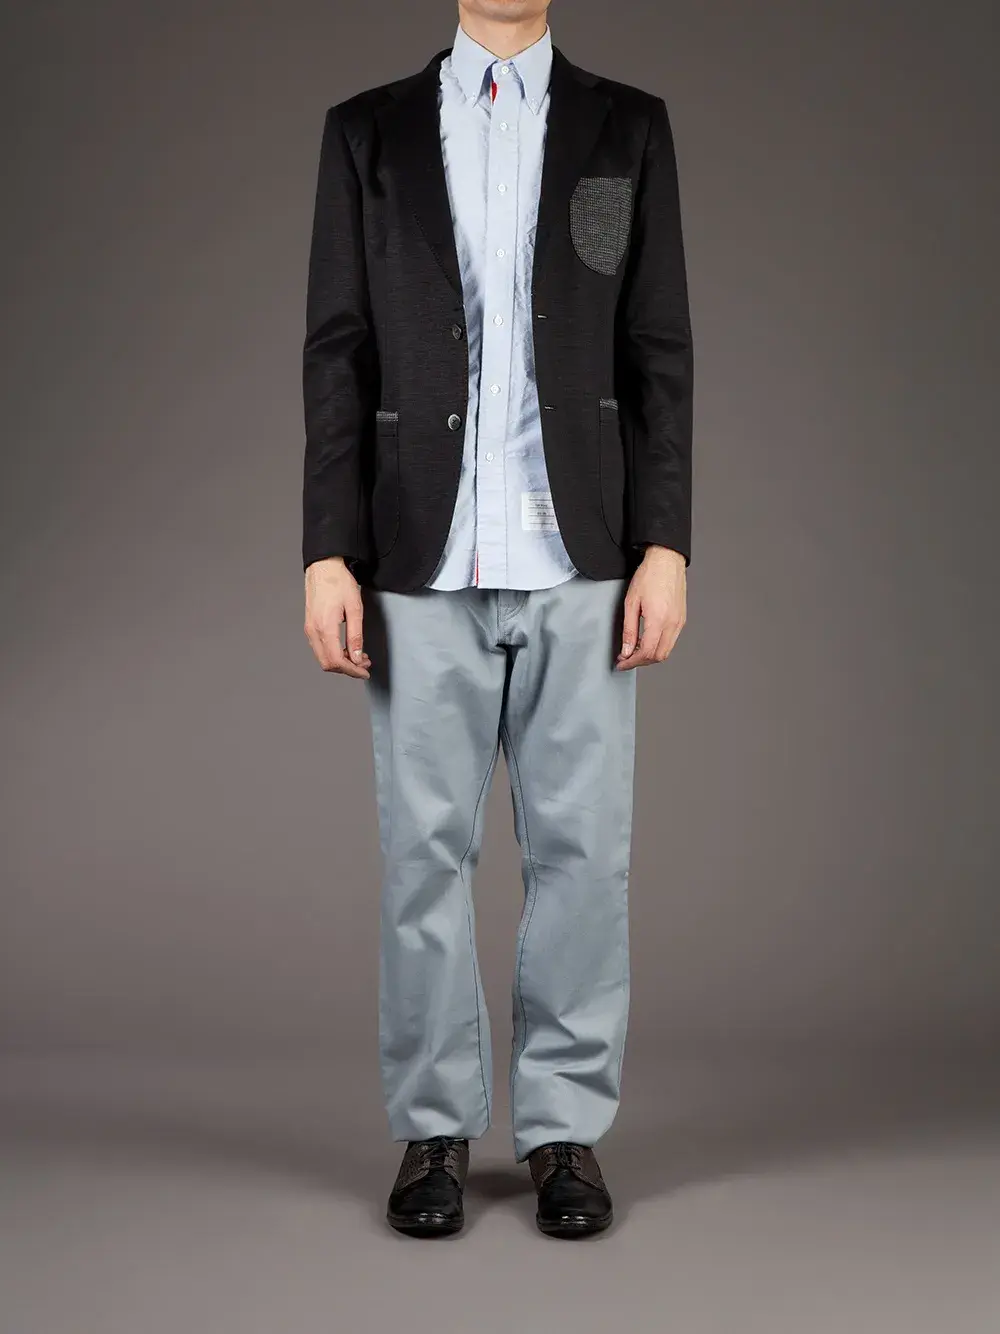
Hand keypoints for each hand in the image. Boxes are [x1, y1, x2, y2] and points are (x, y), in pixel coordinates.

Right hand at [304, 557, 370, 678]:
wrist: (323, 566)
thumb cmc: (338, 582)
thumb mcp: (354, 608)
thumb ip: (355, 635)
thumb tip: (356, 657)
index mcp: (325, 628)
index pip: (336, 661)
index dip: (352, 671)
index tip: (364, 671)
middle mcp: (313, 631)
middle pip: (327, 663)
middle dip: (347, 668)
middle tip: (364, 663)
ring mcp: (309, 628)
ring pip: (323, 657)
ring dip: (341, 661)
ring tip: (357, 655)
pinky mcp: (309, 625)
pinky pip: (320, 647)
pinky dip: (333, 652)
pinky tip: (345, 647)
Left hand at [616, 545, 686, 669]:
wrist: (667, 560)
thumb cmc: (649, 575)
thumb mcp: (631, 603)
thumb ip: (629, 630)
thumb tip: (626, 650)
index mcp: (659, 620)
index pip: (646, 653)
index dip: (631, 662)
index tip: (621, 663)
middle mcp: (672, 623)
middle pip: (658, 656)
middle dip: (640, 662)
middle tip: (625, 659)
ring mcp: (679, 622)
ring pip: (666, 651)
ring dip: (650, 655)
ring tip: (634, 650)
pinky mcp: (682, 619)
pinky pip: (671, 640)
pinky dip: (658, 646)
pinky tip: (647, 640)